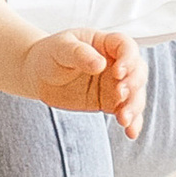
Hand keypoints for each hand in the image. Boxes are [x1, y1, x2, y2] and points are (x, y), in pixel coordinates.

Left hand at [26, 27, 144, 135]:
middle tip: (120, 95)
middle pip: (138, 72)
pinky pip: (126, 112)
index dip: (128, 59)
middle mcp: (116, 63)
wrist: (38, 74)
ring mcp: (114, 84)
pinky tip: (131, 132)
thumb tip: (100, 64)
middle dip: (133, 85)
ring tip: (124, 120)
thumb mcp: (61, 48)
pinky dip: (132, 122)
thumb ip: (80, 54)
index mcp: (106, 43)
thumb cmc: (50, 54)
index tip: (118, 72)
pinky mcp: (109, 102)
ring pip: (135, 94)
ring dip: (134, 107)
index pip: (127, 47)